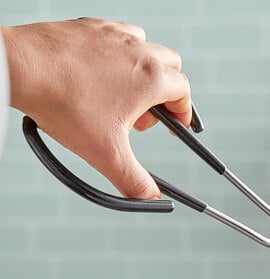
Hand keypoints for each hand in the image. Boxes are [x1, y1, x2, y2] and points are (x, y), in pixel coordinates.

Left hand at [1, 18, 191, 198]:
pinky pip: (114, 35)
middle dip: (164, 93)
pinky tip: (97, 75)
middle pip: (170, 66)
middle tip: (142, 117)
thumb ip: (134, 180)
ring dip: (142, 71)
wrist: (20, 68)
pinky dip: (115, 55)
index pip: (183, 92)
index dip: (183, 113)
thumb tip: (152, 198)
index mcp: (150, 78)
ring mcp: (112, 33)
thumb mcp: (106, 154)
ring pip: (144, 47)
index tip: (175, 126)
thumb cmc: (64, 104)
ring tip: (119, 95)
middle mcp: (137, 49)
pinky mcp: (88, 25)